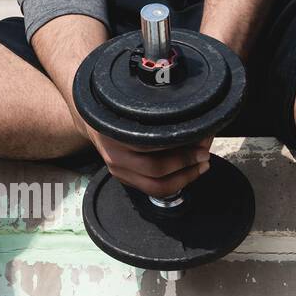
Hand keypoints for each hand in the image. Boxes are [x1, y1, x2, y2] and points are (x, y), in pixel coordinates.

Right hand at [83, 123, 212, 197]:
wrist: (91, 120)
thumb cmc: (118, 110)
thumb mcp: (133, 106)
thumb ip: (160, 116)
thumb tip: (198, 126)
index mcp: (116, 134)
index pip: (152, 147)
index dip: (181, 148)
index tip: (203, 140)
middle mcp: (115, 156)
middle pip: (155, 171)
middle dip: (186, 165)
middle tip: (204, 156)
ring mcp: (118, 171)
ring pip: (155, 187)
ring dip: (184, 178)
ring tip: (200, 166)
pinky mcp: (124, 180)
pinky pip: (153, 189)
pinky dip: (174, 181)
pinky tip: (186, 171)